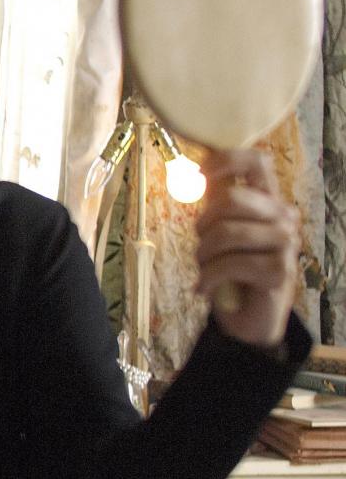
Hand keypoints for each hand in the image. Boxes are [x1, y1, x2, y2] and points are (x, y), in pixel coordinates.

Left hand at [194, 149, 299, 346]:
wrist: (246, 317)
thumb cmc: (230, 269)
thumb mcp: (218, 230)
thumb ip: (212, 202)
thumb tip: (192, 173)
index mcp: (268, 200)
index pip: (257, 162)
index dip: (225, 161)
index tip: (199, 175)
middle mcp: (283, 216)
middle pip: (232, 199)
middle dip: (203, 224)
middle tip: (200, 245)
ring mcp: (286, 243)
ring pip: (227, 232)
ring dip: (203, 254)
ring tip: (204, 269)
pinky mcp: (280, 271)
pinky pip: (230, 263)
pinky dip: (209, 277)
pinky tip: (206, 288)